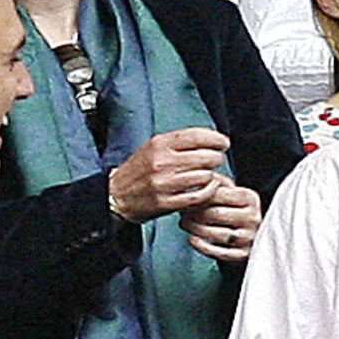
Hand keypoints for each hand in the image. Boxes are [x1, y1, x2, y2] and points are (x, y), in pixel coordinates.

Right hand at [108, 127, 229, 222]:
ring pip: (205, 176)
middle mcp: (162, 162)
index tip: (223, 143)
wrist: (115, 196)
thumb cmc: (138, 171)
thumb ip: (179, 143)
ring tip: (209, 176)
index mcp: (159, 144)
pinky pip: (199, 196)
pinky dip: (208, 192)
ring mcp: (164, 183)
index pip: (197, 136)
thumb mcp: (152, 148)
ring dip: (213, 177)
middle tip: (215, 162)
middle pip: (206, 156)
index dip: (216, 139)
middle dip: (217, 159)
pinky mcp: (166, 202)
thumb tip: (212, 140)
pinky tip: (206, 189)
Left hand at [179, 179, 261, 262]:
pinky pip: (220, 252)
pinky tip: (193, 239)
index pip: (218, 195)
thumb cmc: (229, 209)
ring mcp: (250, 237)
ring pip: (217, 234)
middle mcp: (253, 217)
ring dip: (195, 229)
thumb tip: (194, 178)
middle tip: (183, 212)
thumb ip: (213, 183)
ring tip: (185, 223)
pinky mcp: (244, 254)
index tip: (187, 197)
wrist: (243, 231)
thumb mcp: (226, 192)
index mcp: (250, 198)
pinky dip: (203, 246)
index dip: (198, 196)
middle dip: (193, 213)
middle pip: (215, 214)